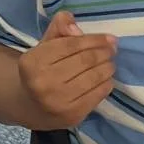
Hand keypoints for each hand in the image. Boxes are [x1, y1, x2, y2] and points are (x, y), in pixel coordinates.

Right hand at [18, 11, 116, 127]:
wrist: (31, 106)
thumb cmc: (41, 70)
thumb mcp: (44, 45)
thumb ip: (59, 28)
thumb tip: (77, 28)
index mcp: (33, 62)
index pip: (71, 44)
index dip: (94, 39)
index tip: (110, 38)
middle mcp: (43, 83)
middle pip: (85, 61)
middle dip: (104, 52)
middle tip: (112, 49)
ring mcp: (57, 102)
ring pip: (94, 78)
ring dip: (108, 67)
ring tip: (110, 63)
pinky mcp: (72, 116)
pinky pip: (97, 95)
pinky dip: (106, 83)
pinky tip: (106, 78)